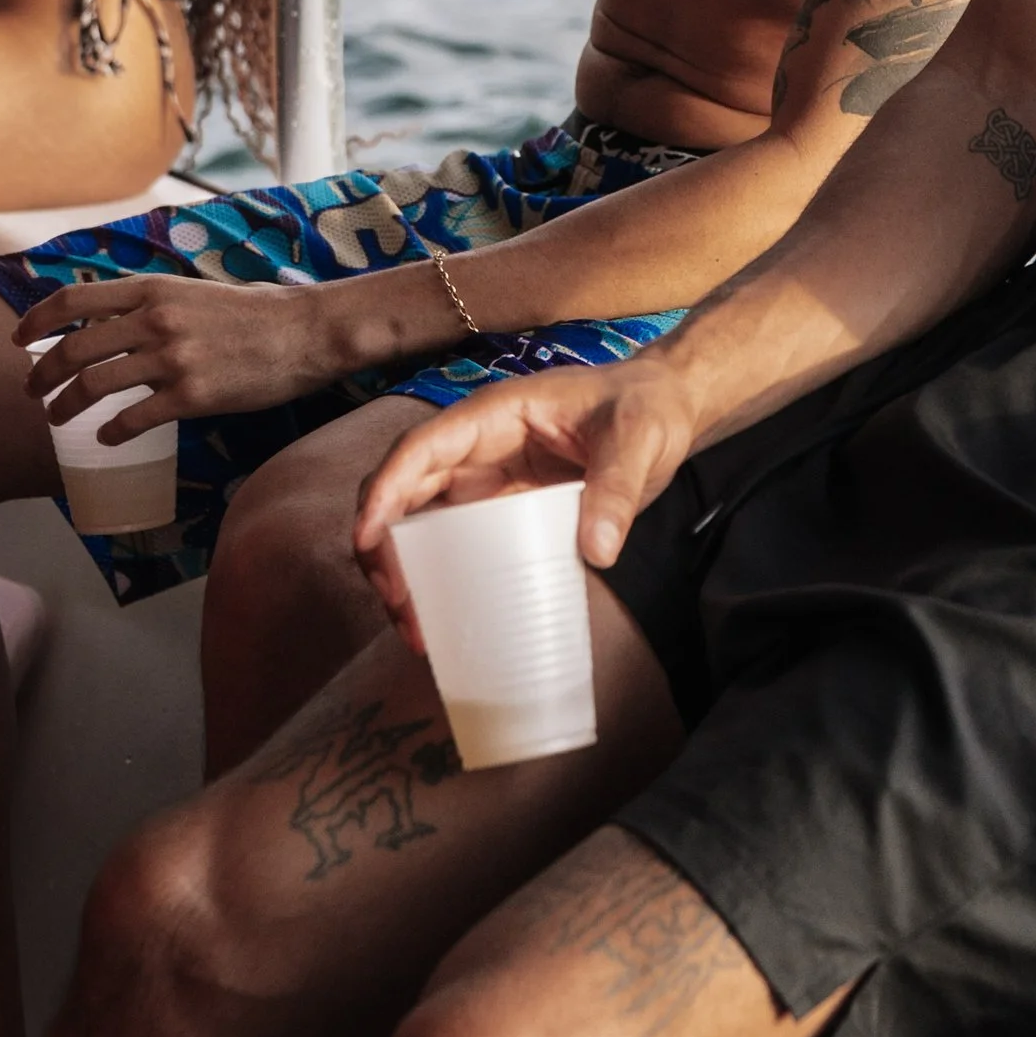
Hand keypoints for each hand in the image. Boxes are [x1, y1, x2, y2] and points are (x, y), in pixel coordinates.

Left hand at [19, 274, 354, 428]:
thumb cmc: (258, 312)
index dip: (38, 319)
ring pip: (95, 386)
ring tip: (56, 418)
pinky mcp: (192, 396)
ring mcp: (172, 359)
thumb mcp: (196, 291)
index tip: (19, 339)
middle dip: (43, 373)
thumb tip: (115, 319)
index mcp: (154, 289)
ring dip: (66, 406)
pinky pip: (134, 419)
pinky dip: (112, 431)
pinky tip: (107, 438)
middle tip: (32, 391)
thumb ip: (154, 303)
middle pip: (75, 348)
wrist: (307, 332)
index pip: (75, 299)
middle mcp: (155, 320)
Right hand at [351, 351, 707, 641]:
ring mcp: (485, 478)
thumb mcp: (638, 441)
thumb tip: (596, 551)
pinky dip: (438, 576)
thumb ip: (617, 489)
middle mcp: (476, 446)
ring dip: (403, 570)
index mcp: (493, 415)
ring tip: (416, 629)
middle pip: (403, 491)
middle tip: (399, 608)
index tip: (368, 541)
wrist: (667, 408)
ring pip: (419, 522)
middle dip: (384, 548)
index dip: (385, 492)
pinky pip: (453, 541)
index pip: (420, 450)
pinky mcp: (501, 508)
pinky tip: (443, 617)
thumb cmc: (646, 407)